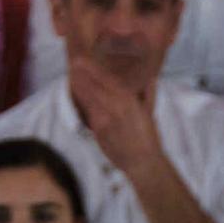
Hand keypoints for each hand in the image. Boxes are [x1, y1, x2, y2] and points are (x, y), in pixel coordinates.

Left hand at [69, 57, 165, 177]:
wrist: (143, 162)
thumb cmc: (147, 137)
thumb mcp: (150, 113)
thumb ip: (148, 93)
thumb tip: (151, 78)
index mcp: (129, 100)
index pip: (107, 80)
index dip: (94, 69)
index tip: (84, 61)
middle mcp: (117, 106)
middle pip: (95, 86)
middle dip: (84, 74)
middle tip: (74, 63)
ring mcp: (106, 118)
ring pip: (89, 98)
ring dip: (80, 86)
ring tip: (72, 76)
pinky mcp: (99, 130)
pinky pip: (88, 112)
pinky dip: (82, 102)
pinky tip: (77, 95)